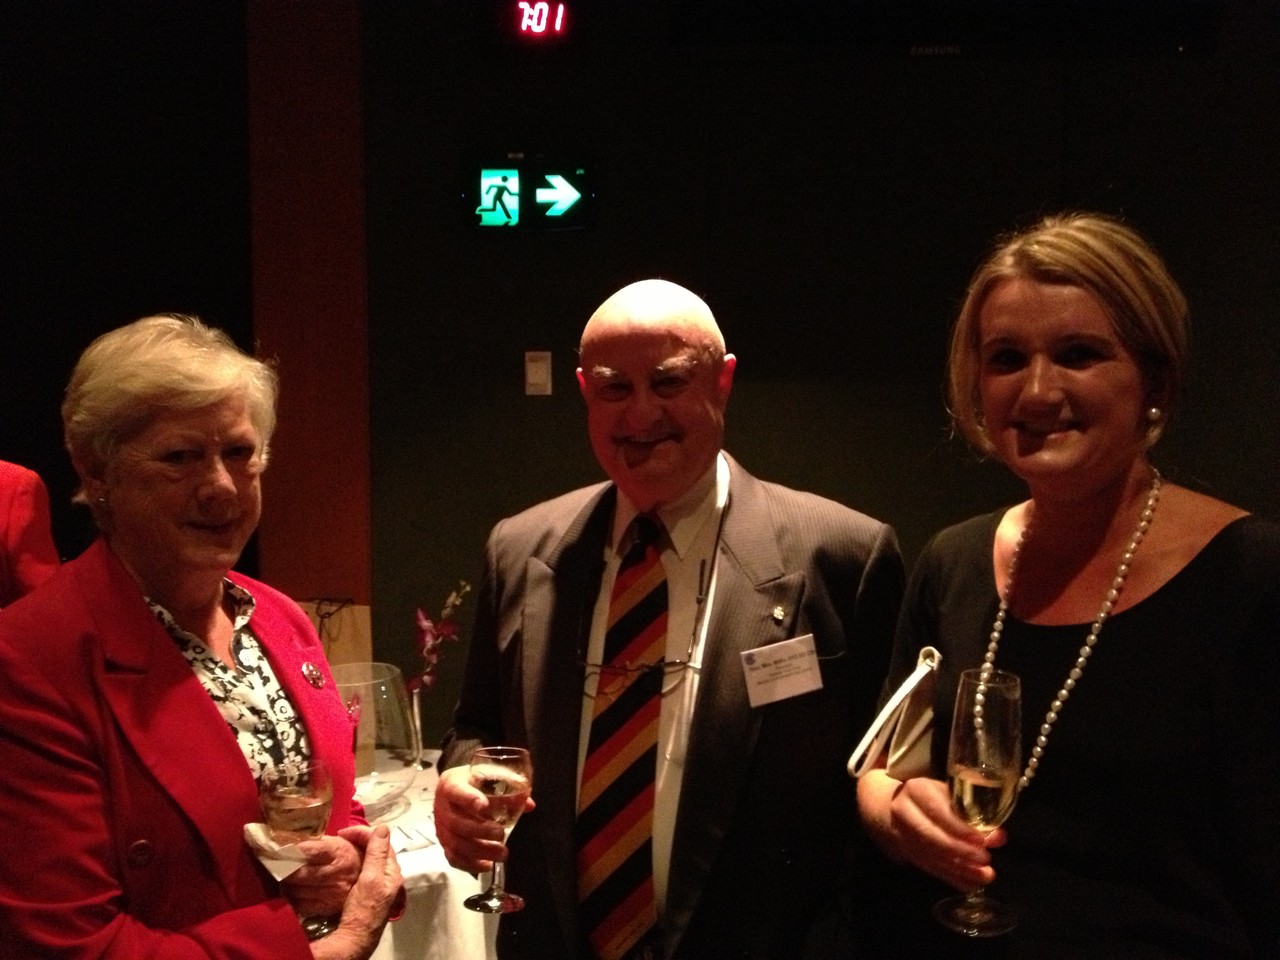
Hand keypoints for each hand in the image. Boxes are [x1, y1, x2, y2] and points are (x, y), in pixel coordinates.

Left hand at [281, 833, 362, 916]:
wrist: (367, 875)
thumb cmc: (347, 854)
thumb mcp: (335, 842)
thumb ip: (314, 842)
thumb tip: (286, 840)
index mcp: (337, 852)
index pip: (307, 851)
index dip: (288, 851)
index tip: (274, 849)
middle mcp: (335, 873)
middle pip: (299, 873)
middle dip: (281, 869)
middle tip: (269, 864)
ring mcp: (332, 892)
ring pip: (296, 890)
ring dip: (284, 883)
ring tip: (278, 877)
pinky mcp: (327, 907)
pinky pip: (300, 904)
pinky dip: (291, 897)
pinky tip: (289, 890)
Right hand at [309, 825, 403, 959]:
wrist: (355, 937)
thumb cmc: (364, 908)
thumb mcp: (371, 878)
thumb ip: (377, 854)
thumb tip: (383, 827)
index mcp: (392, 871)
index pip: (382, 842)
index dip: (365, 833)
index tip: (344, 831)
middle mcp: (387, 875)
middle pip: (376, 849)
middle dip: (359, 839)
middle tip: (340, 836)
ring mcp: (377, 883)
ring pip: (368, 858)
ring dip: (355, 848)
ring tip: (340, 844)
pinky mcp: (366, 890)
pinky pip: (361, 868)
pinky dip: (352, 860)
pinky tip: (342, 860)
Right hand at [433, 764, 534, 873]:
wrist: (452, 789)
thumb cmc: (471, 782)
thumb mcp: (486, 777)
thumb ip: (506, 790)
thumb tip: (529, 805)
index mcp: (451, 784)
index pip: (456, 791)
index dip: (469, 799)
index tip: (484, 805)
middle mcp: (442, 807)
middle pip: (457, 823)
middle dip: (480, 831)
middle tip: (501, 834)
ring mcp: (441, 828)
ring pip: (456, 844)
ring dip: (480, 851)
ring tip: (502, 853)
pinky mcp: (444, 843)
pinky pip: (453, 858)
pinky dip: (470, 864)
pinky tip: (488, 865)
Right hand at [858, 770, 1001, 891]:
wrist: (884, 804)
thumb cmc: (925, 795)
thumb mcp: (944, 792)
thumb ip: (971, 812)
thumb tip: (999, 836)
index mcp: (916, 791)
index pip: (938, 811)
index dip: (960, 828)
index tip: (982, 840)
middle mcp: (904, 813)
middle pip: (931, 837)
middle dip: (961, 851)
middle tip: (986, 860)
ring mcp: (901, 836)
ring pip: (930, 856)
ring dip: (959, 869)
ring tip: (985, 876)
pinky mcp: (904, 854)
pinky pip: (929, 869)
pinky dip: (951, 878)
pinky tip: (971, 884)